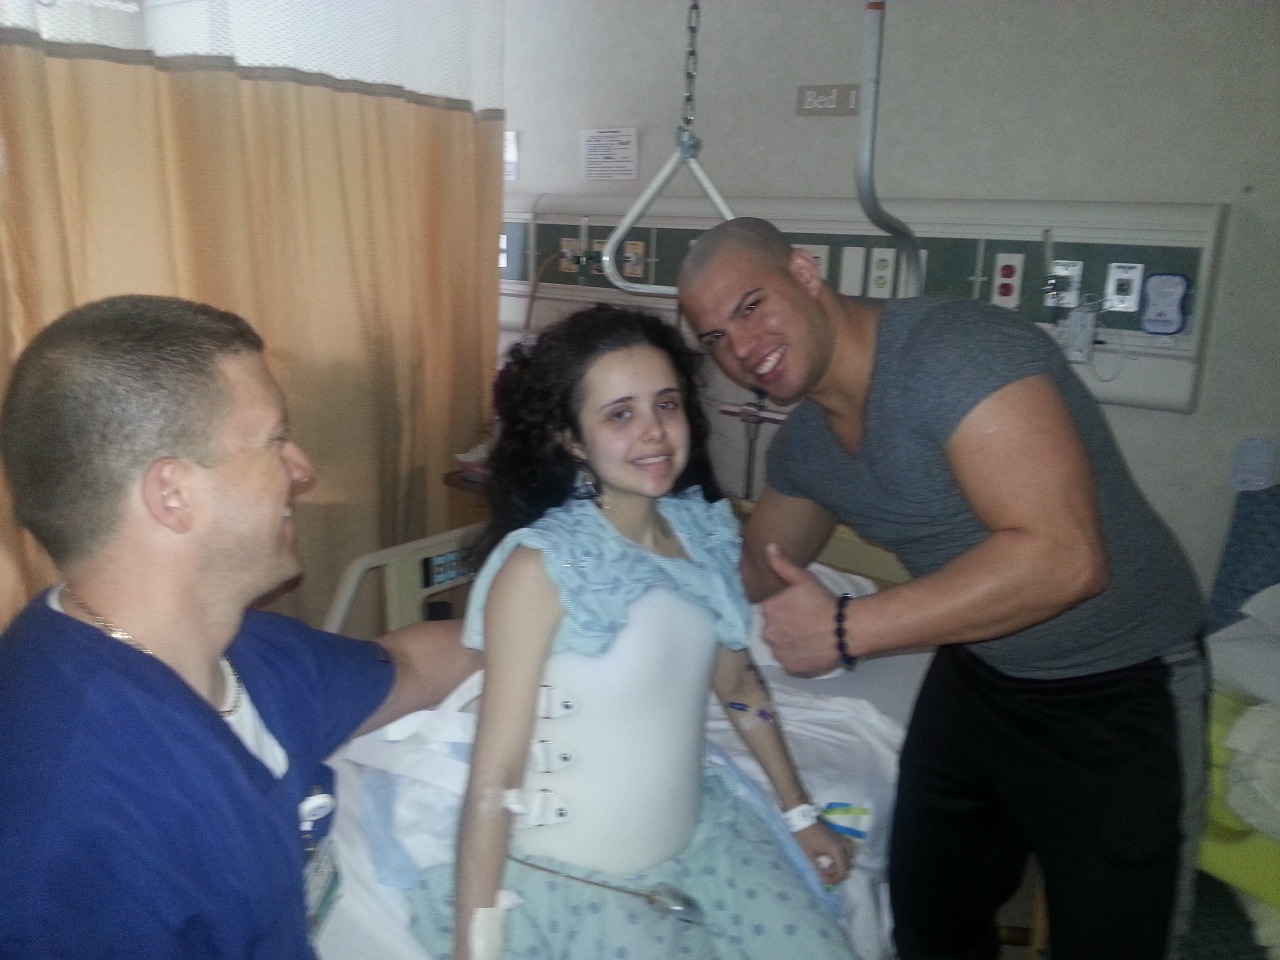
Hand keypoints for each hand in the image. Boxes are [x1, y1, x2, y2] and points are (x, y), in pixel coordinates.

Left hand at [759, 544, 841, 675]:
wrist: (844, 629)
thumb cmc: (824, 601)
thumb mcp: (803, 579)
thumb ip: (782, 565)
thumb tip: (768, 547)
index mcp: (768, 609)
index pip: (769, 611)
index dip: (784, 611)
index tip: (798, 611)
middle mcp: (767, 632)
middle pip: (772, 630)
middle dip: (784, 628)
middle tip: (804, 625)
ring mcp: (778, 652)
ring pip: (779, 647)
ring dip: (789, 644)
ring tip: (808, 638)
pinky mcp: (790, 668)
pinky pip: (789, 662)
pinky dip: (797, 658)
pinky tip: (810, 650)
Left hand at [795, 820, 853, 886]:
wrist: (802, 819)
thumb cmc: (805, 837)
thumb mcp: (809, 856)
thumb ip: (819, 870)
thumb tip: (825, 881)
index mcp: (837, 850)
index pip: (843, 871)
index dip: (836, 880)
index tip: (826, 881)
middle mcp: (844, 845)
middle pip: (848, 866)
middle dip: (838, 873)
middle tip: (825, 874)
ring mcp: (843, 840)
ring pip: (850, 859)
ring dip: (841, 866)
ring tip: (828, 867)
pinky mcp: (841, 837)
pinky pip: (848, 851)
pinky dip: (842, 858)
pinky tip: (831, 859)